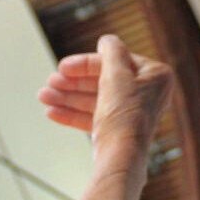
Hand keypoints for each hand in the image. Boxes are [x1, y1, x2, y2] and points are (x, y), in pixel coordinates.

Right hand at [37, 35, 173, 156]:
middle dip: (73, 83)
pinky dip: (73, 114)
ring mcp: (133, 113)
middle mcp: (148, 94)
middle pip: (103, 81)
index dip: (86, 63)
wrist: (121, 158)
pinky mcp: (119, 131)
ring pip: (95, 100)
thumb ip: (111, 52)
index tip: (63, 66)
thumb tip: (108, 41)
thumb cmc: (124, 116)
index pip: (115, 61)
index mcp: (155, 76)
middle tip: (51, 82)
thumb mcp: (116, 74)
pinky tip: (52, 112)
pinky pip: (94, 118)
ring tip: (44, 97)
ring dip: (68, 97)